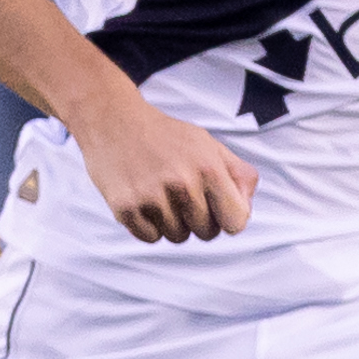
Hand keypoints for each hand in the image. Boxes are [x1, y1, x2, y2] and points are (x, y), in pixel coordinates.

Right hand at [63, 83, 258, 243]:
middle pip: (206, 233)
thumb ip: (239, 175)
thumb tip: (245, 214)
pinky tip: (142, 200)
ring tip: (160, 195)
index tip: (216, 208)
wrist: (113, 121)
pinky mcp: (125, 207)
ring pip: (177, 237)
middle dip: (198, 219)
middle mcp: (182, 184)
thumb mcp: (209, 145)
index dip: (228, 219)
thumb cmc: (167, 136)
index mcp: (209, 168)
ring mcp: (152, 197)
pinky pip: (150, 238)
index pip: (235, 223)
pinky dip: (148, 226)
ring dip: (172, 223)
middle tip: (181, 195)